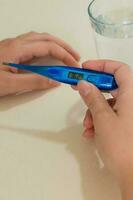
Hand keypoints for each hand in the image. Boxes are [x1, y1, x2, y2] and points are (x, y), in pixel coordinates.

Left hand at [0, 32, 79, 95]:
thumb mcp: (9, 85)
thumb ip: (33, 82)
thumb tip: (55, 81)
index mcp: (17, 48)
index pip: (48, 46)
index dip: (64, 54)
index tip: (74, 65)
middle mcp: (16, 42)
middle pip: (46, 37)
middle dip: (64, 46)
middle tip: (75, 56)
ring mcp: (13, 45)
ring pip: (39, 38)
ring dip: (55, 44)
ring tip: (66, 54)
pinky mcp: (11, 50)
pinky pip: (33, 43)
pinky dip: (46, 46)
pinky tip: (48, 55)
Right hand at [77, 60, 132, 199]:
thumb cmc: (122, 146)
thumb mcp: (103, 119)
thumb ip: (93, 98)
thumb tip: (83, 83)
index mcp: (132, 95)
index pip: (119, 69)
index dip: (102, 65)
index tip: (85, 68)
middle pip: (111, 86)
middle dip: (93, 91)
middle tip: (77, 90)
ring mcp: (130, 113)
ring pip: (108, 103)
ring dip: (94, 111)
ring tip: (87, 126)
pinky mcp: (126, 124)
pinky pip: (111, 115)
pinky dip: (99, 121)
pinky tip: (92, 133)